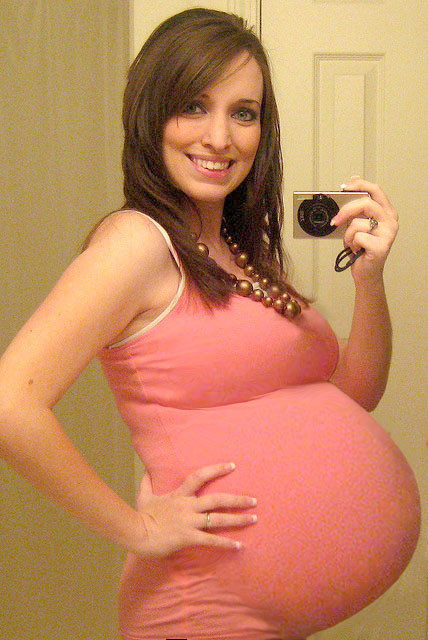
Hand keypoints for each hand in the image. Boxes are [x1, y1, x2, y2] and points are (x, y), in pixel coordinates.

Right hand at [133, 462, 256, 557]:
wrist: (135, 532)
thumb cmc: (141, 515)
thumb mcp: (144, 495)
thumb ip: (147, 482)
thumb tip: (145, 470)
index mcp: (179, 494)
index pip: (200, 476)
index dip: (217, 469)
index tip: (232, 466)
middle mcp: (188, 506)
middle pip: (217, 499)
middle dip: (237, 499)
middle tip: (254, 500)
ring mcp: (189, 522)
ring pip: (218, 519)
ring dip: (238, 519)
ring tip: (254, 519)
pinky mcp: (188, 537)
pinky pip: (211, 540)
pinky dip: (226, 543)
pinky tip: (239, 546)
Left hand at [331, 176, 398, 282]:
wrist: (366, 272)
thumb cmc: (362, 247)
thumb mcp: (358, 223)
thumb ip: (356, 208)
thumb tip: (347, 188)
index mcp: (387, 212)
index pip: (375, 190)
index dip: (359, 184)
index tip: (345, 186)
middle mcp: (390, 221)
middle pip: (365, 203)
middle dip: (346, 210)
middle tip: (336, 220)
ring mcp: (388, 233)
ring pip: (357, 222)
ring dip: (348, 234)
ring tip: (353, 242)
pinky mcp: (381, 246)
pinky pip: (357, 237)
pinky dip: (351, 244)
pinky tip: (357, 249)